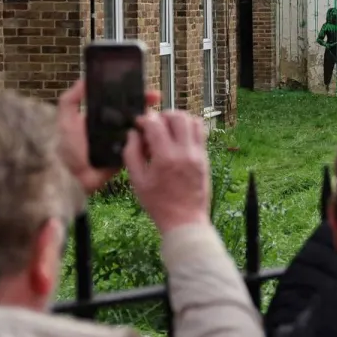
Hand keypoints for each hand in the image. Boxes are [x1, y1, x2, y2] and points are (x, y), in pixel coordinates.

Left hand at [57, 80, 159, 195]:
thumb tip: (85, 78)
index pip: (119, 100)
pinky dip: (150, 139)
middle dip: (145, 103)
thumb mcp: (66, 120)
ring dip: (150, 120)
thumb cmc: (68, 148)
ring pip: (140, 127)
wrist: (75, 178)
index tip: (141, 86)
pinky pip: (141, 145)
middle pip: (133, 111)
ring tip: (158, 114)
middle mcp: (112, 126)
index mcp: (100, 116)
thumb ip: (71, 99)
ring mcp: (121, 141)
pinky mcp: (128, 155)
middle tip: (156, 98)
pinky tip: (158, 133)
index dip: (130, 93)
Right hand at [124, 110, 210, 232]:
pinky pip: (201, 133)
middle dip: (162, 116)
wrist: (184, 220)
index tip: (138, 125)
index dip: (144, 120)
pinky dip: (189, 128)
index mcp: (166, 158)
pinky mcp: (205, 158)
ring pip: (192, 120)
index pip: (156, 123)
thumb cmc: (158, 203)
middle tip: (153, 126)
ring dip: (177, 120)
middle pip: (177, 116)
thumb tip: (133, 134)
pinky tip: (177, 139)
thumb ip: (131, 154)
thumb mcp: (137, 181)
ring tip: (167, 131)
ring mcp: (198, 154)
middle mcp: (185, 152)